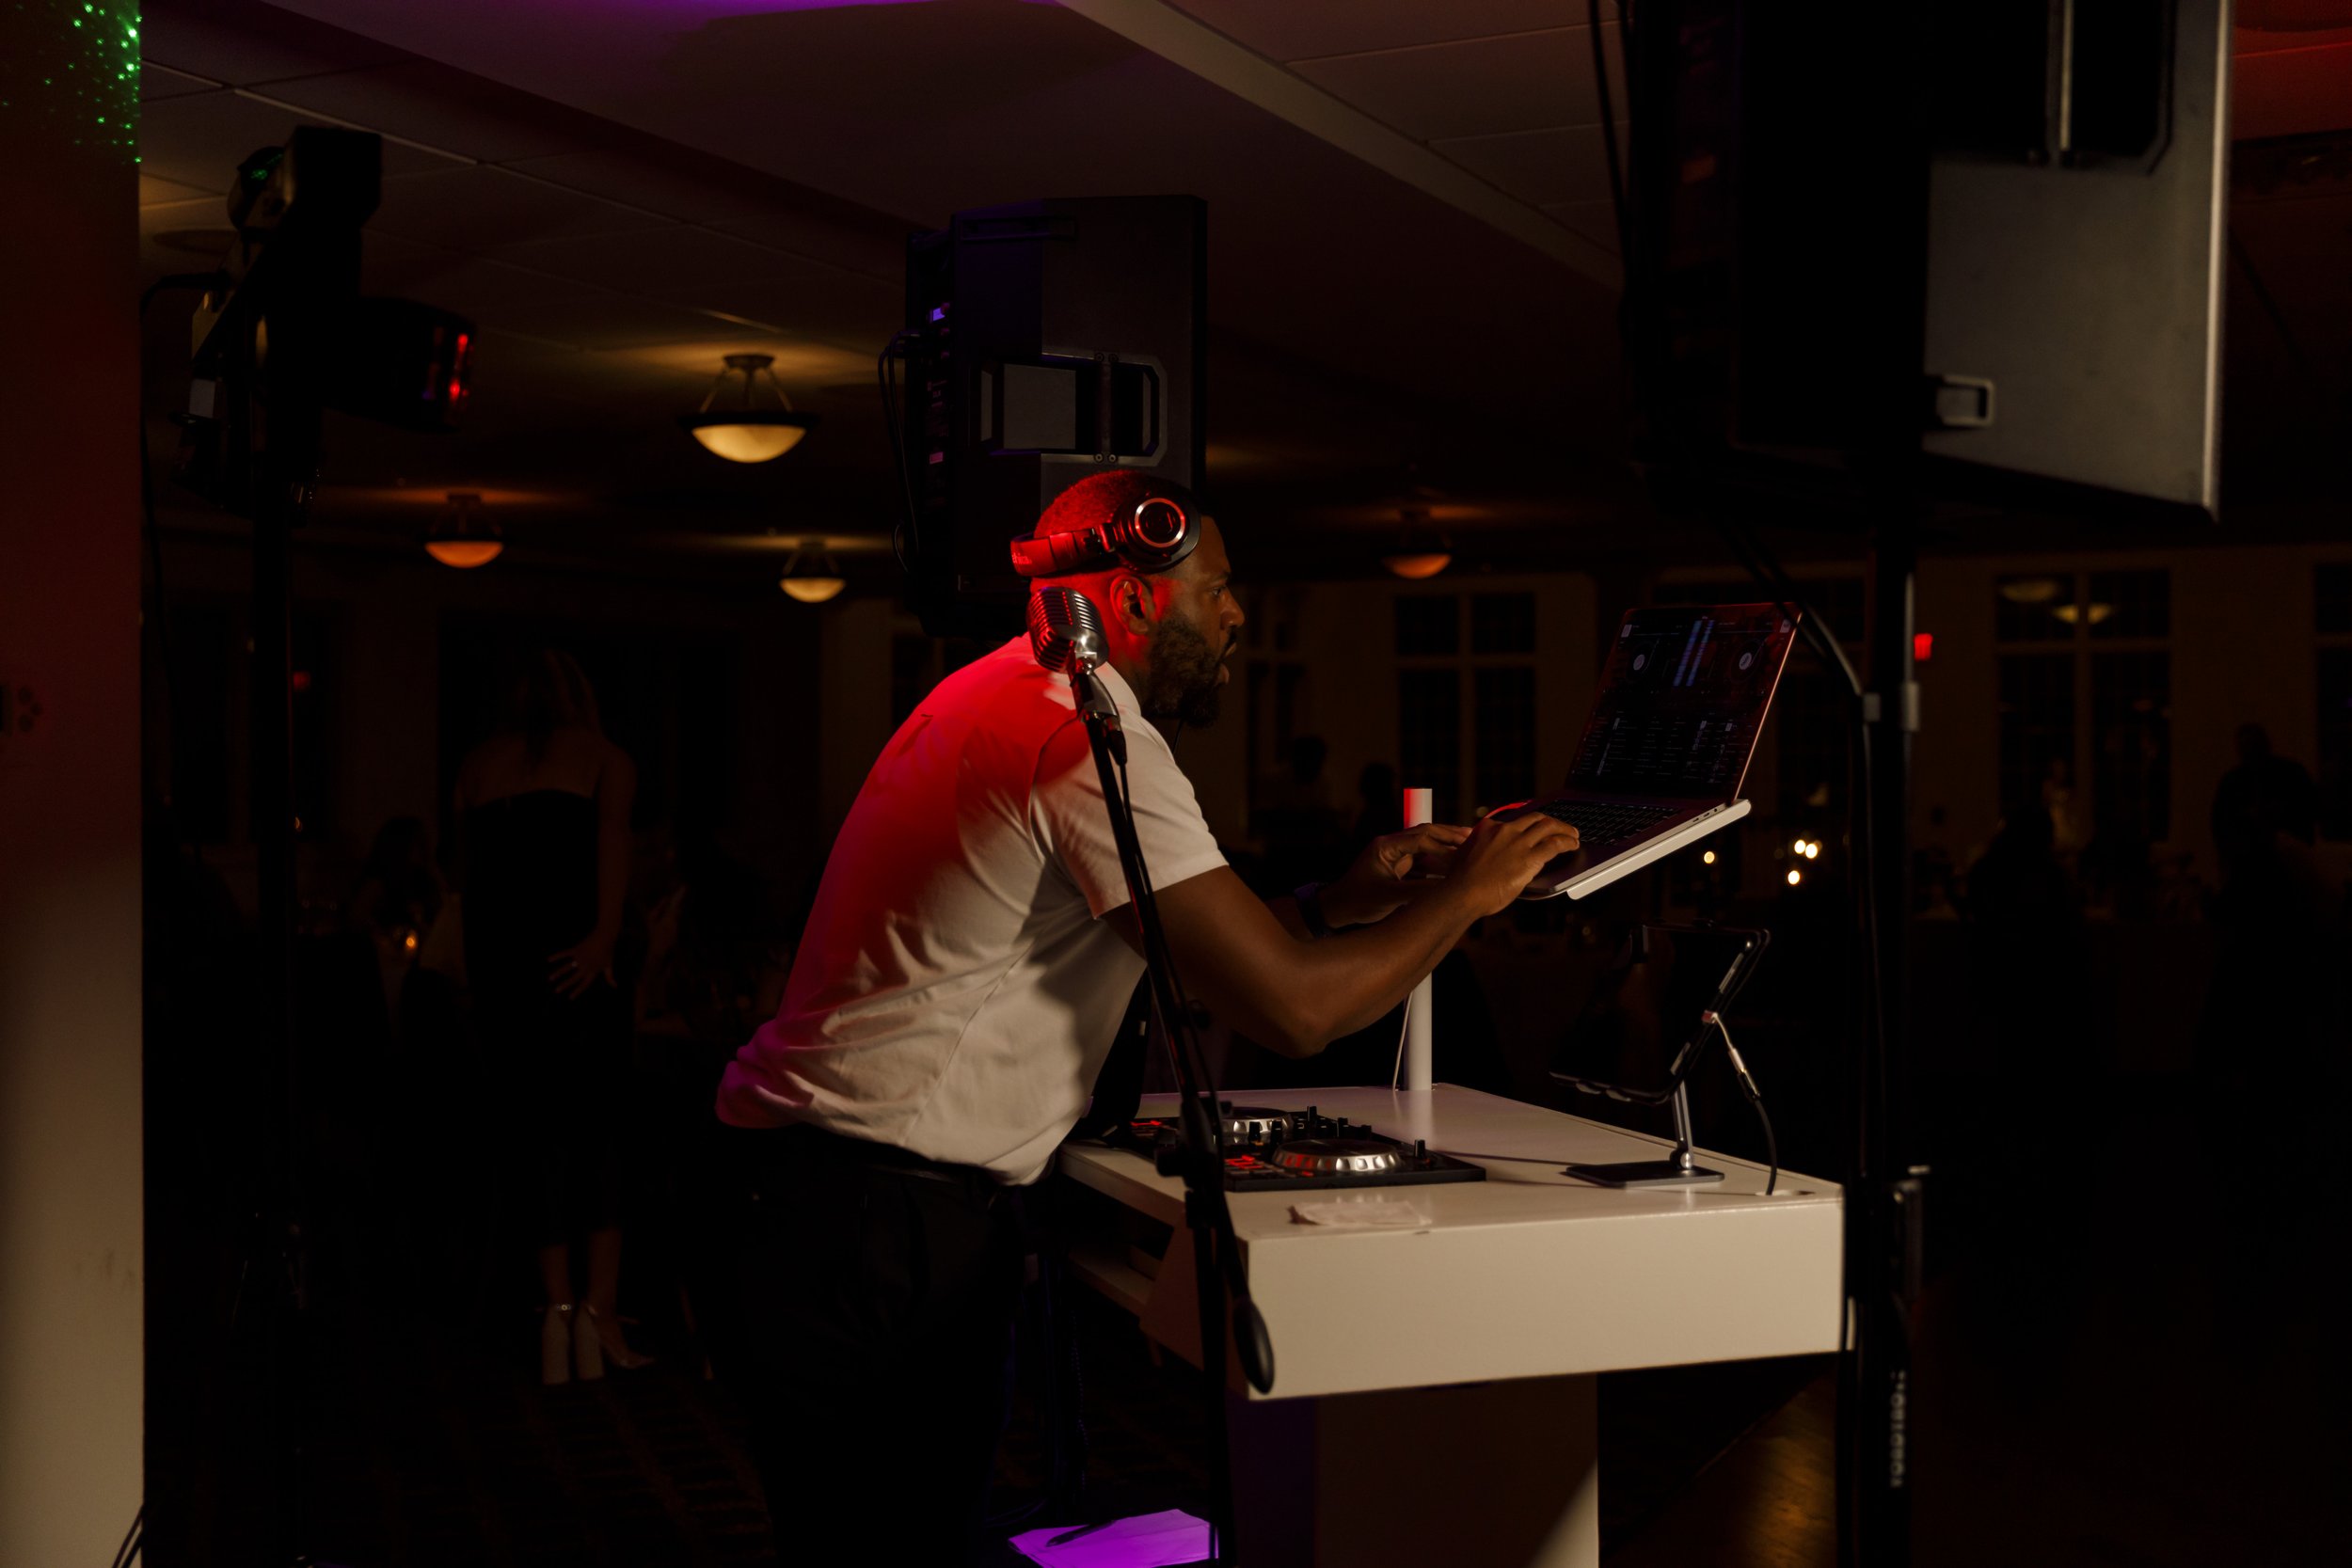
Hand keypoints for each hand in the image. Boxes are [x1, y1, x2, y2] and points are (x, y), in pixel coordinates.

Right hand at [549, 929, 617, 998]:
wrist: (605, 936)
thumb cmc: (608, 951)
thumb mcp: (609, 965)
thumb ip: (610, 977)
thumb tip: (615, 986)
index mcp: (593, 971)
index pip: (584, 984)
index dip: (577, 991)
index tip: (570, 997)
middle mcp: (585, 966)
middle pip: (574, 978)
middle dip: (565, 985)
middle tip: (556, 990)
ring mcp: (580, 958)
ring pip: (567, 967)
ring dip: (558, 973)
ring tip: (551, 978)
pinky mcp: (576, 949)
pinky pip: (565, 954)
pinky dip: (556, 956)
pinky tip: (549, 959)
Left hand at [1323, 822, 1472, 925]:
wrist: (1338, 910)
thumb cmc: (1357, 901)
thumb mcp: (1389, 897)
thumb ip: (1417, 892)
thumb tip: (1446, 889)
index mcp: (1386, 846)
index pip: (1420, 838)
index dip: (1443, 845)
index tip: (1463, 852)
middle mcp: (1392, 846)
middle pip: (1426, 834)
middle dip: (1449, 836)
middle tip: (1474, 838)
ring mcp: (1395, 855)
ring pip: (1426, 846)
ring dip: (1446, 848)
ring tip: (1470, 850)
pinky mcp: (1398, 867)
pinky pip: (1423, 860)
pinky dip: (1439, 862)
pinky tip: (1455, 867)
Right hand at [1442, 811, 1582, 916]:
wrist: (1463, 893)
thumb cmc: (1461, 882)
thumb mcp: (1465, 857)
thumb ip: (1480, 851)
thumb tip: (1485, 855)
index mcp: (1488, 828)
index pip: (1514, 822)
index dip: (1527, 827)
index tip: (1532, 832)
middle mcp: (1505, 830)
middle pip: (1535, 818)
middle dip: (1551, 822)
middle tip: (1560, 827)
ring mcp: (1518, 842)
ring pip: (1548, 826)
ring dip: (1564, 829)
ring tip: (1573, 834)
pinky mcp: (1530, 857)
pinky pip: (1555, 844)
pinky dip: (1567, 843)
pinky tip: (1572, 845)